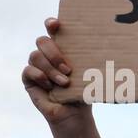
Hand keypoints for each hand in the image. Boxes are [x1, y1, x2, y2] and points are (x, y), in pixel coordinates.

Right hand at [22, 18, 94, 135]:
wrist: (74, 114)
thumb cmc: (83, 92)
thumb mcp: (89, 75)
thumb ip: (89, 62)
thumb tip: (109, 51)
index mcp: (62, 49)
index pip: (53, 30)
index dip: (51, 24)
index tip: (56, 24)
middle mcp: (47, 55)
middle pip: (41, 41)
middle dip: (54, 53)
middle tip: (68, 68)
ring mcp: (36, 66)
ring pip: (35, 56)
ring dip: (51, 70)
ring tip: (65, 82)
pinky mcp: (29, 79)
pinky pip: (28, 70)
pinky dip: (40, 77)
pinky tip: (51, 86)